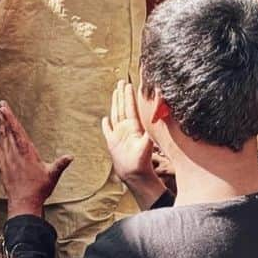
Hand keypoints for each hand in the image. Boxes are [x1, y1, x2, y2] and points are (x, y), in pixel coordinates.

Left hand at [0, 100, 71, 215]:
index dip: (10, 118)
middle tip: (0, 105)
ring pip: (3, 140)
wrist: (24, 203)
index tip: (4, 108)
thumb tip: (71, 156)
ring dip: (0, 127)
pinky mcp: (3, 168)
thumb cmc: (40, 189)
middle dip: (4, 118)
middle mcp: (15, 154)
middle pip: (8, 132)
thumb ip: (60, 164)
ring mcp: (8, 160)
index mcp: (27, 152)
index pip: (17, 131)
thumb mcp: (53, 175)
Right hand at [101, 80, 163, 206]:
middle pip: (123, 108)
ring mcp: (119, 135)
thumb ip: (147, 135)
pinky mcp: (112, 142)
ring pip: (116, 115)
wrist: (135, 175)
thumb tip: (152, 125)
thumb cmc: (141, 162)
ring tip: (115, 93)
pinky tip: (104, 119)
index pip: (130, 108)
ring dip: (115, 103)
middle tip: (121, 82)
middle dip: (122, 95)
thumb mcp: (146, 147)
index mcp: (133, 127)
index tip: (128, 84)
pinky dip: (106, 125)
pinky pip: (108, 130)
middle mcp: (126, 129)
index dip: (129, 96)